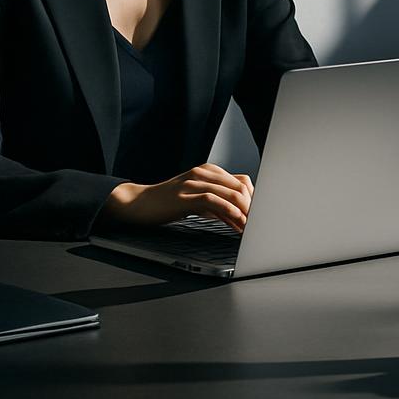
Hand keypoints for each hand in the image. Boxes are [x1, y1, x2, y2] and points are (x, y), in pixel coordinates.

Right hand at [101, 163, 253, 233]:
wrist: (138, 203)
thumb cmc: (167, 203)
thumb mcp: (196, 199)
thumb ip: (217, 204)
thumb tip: (239, 217)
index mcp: (208, 171)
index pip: (242, 181)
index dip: (254, 199)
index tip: (260, 216)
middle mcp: (203, 173)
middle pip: (240, 186)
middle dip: (253, 207)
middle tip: (260, 224)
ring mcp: (193, 183)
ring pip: (229, 193)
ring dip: (245, 212)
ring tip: (252, 228)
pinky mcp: (184, 196)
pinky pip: (213, 201)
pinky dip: (229, 212)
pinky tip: (236, 224)